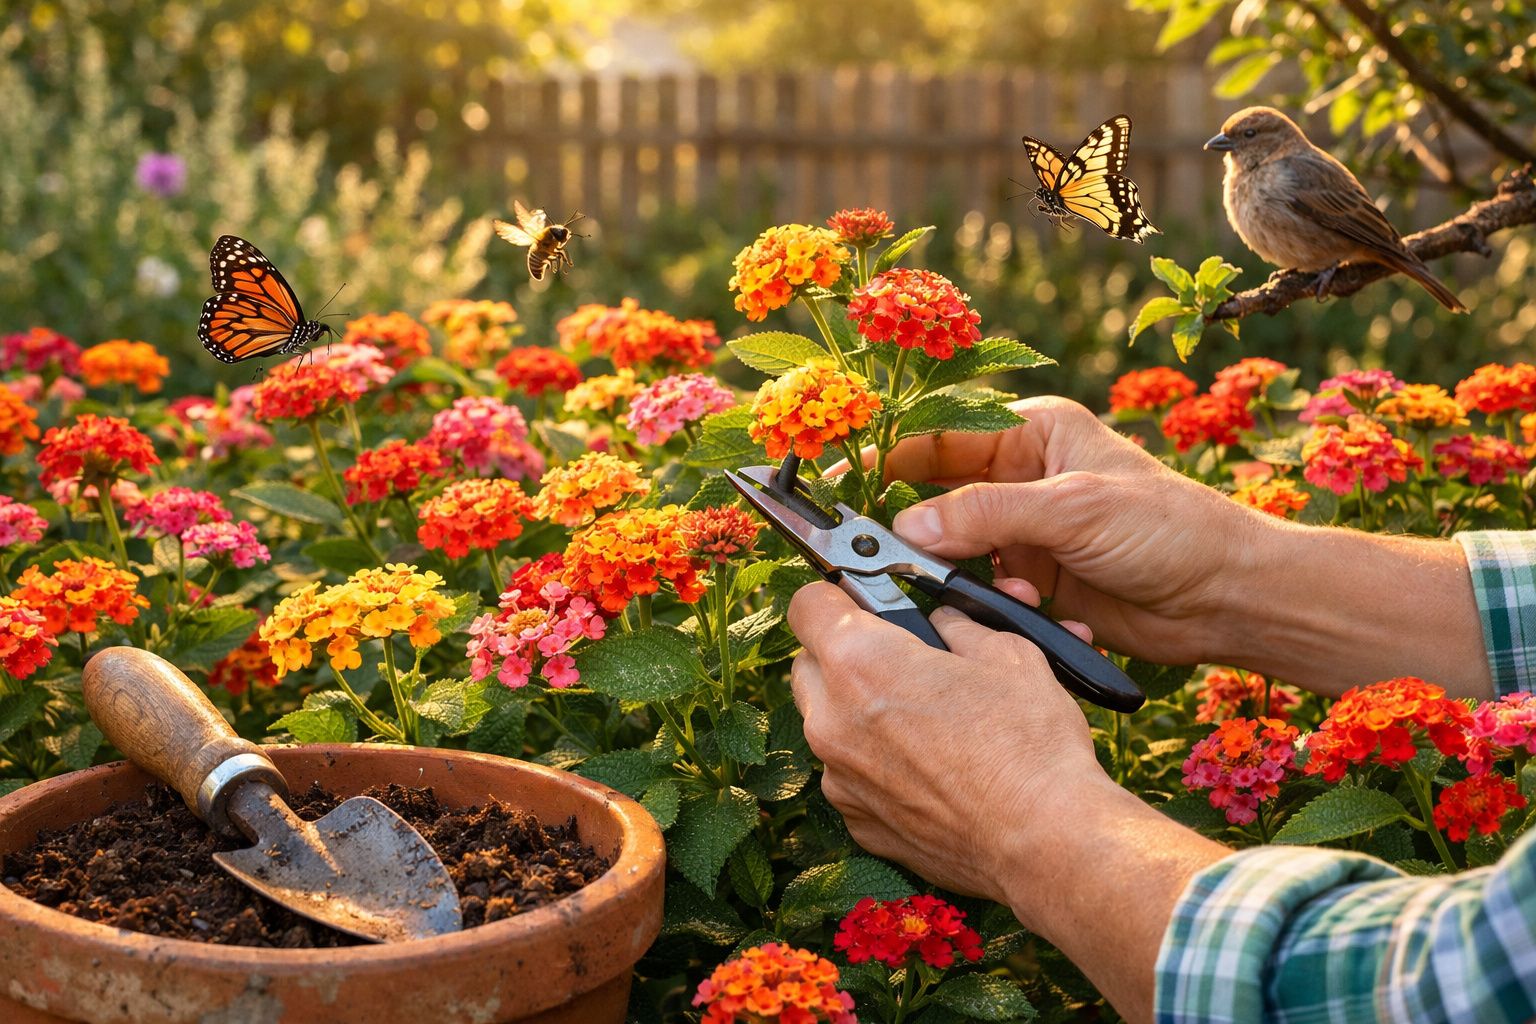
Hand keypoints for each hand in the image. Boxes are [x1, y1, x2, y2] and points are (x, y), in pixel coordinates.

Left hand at [787, 582, 1231, 1023]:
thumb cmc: (1031, 744)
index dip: (835, 596)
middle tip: (896, 660)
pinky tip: (929, 770)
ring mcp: (840, 778)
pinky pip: (850, 777)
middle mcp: (832, 720)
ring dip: (856, 713)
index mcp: (860, 663)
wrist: (1047, 841)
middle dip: (842, 655)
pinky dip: (876, 767)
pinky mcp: (859, 823)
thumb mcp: (1007, 652)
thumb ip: (956, 626)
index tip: (860, 603)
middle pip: (809, 666)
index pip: (807, 605)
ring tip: (919, 720)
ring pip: (826, 725)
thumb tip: (940, 620)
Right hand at [883, 396, 1273, 665]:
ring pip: (948, 550)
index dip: (882, 457)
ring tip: (975, 594)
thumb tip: (905, 533)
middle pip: (931, 495)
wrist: (1227, 598)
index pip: (935, 436)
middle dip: (907, 527)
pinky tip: (1021, 612)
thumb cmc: (1168, 529)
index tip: (834, 486)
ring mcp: (1021, 532)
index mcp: (1029, 432)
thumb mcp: (1074, 509)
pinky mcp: (1029, 582)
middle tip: (866, 555)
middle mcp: (1017, 477)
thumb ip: (985, 515)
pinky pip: (978, 591)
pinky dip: (984, 606)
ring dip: (953, 576)